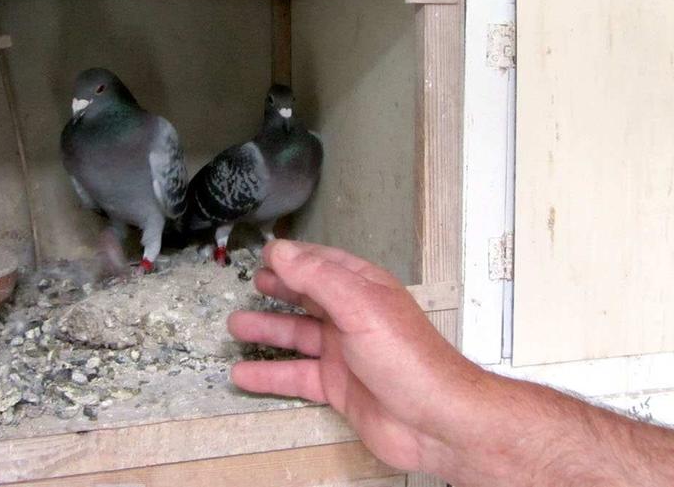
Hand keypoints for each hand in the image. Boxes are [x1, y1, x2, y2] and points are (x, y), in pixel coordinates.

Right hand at [228, 239, 489, 475]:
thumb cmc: (414, 361)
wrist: (436, 422)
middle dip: (279, 289)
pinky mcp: (340, 387)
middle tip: (254, 284)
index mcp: (364, 289)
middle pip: (308, 297)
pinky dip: (270, 375)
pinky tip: (247, 375)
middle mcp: (354, 318)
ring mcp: (346, 353)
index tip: (265, 255)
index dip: (293, 258)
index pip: (322, 264)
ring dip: (267, 330)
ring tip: (236, 326)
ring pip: (298, 336)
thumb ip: (318, 277)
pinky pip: (297, 376)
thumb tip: (283, 252)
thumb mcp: (360, 306)